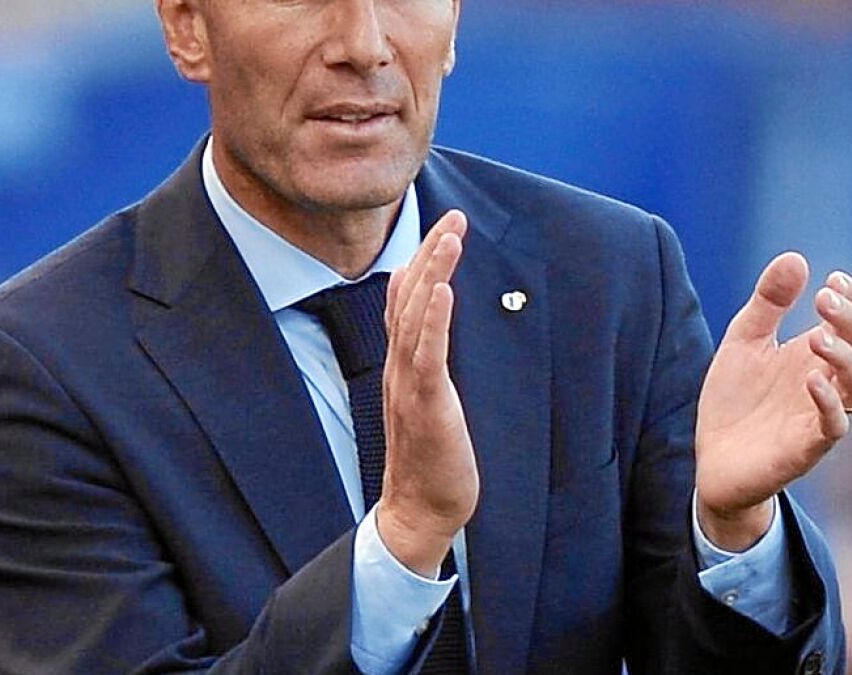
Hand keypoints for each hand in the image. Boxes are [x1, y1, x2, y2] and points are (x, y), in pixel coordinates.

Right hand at [375, 210, 477, 577]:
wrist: (419, 509)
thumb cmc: (430, 458)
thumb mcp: (426, 399)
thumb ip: (424, 358)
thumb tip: (428, 318)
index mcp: (401, 365)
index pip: (406, 302)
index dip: (422, 262)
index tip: (440, 226)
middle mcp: (400, 368)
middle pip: (410, 299)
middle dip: (431, 254)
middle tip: (452, 216)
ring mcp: (409, 385)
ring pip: (417, 318)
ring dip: (432, 273)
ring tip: (448, 236)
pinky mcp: (425, 405)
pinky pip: (427, 356)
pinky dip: (433, 320)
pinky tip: (441, 290)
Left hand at [695, 253, 851, 549]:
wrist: (713, 459)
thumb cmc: (735, 400)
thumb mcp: (744, 341)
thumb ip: (768, 303)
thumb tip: (795, 257)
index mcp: (815, 355)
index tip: (833, 280)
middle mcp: (826, 383)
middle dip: (850, 322)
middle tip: (824, 299)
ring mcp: (819, 415)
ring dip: (845, 359)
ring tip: (819, 338)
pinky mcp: (807, 447)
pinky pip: (832, 426)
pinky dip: (828, 403)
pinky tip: (812, 381)